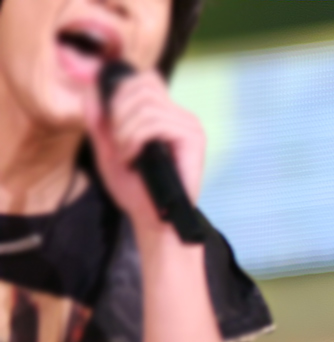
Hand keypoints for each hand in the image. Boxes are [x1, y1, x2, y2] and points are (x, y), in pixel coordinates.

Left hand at [84, 69, 205, 236]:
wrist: (153, 219)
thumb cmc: (136, 190)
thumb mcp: (107, 150)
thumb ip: (98, 120)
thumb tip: (91, 89)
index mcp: (165, 115)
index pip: (145, 79)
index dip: (121, 91)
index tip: (108, 121)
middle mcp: (181, 116)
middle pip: (143, 85)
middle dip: (119, 111)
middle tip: (117, 141)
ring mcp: (189, 126)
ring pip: (146, 106)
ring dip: (125, 131)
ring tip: (125, 155)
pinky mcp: (193, 139)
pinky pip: (156, 123)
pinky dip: (135, 139)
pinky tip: (133, 157)